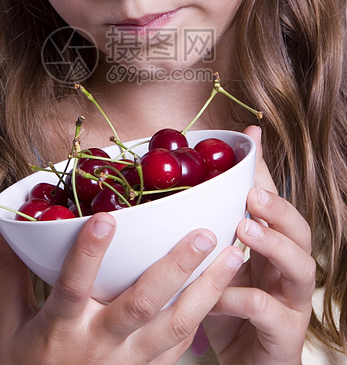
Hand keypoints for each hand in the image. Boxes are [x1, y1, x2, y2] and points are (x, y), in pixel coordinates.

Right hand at [0, 212, 243, 364]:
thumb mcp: (11, 323)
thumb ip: (11, 270)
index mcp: (61, 329)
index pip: (73, 287)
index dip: (88, 253)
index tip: (107, 217)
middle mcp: (100, 347)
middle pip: (141, 305)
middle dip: (176, 268)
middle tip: (205, 233)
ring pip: (175, 327)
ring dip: (208, 291)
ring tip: (235, 255)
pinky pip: (182, 347)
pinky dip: (205, 316)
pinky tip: (226, 289)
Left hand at [202, 125, 315, 363]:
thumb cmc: (226, 312)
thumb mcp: (215, 267)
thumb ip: (204, 234)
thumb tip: (171, 196)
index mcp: (270, 248)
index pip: (273, 202)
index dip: (264, 171)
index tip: (251, 139)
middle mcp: (287, 269)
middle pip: (301, 229)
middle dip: (278, 207)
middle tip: (251, 193)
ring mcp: (291, 301)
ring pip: (301, 266)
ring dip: (273, 244)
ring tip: (245, 229)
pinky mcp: (285, 333)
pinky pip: (269, 311)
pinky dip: (242, 299)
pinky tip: (217, 296)